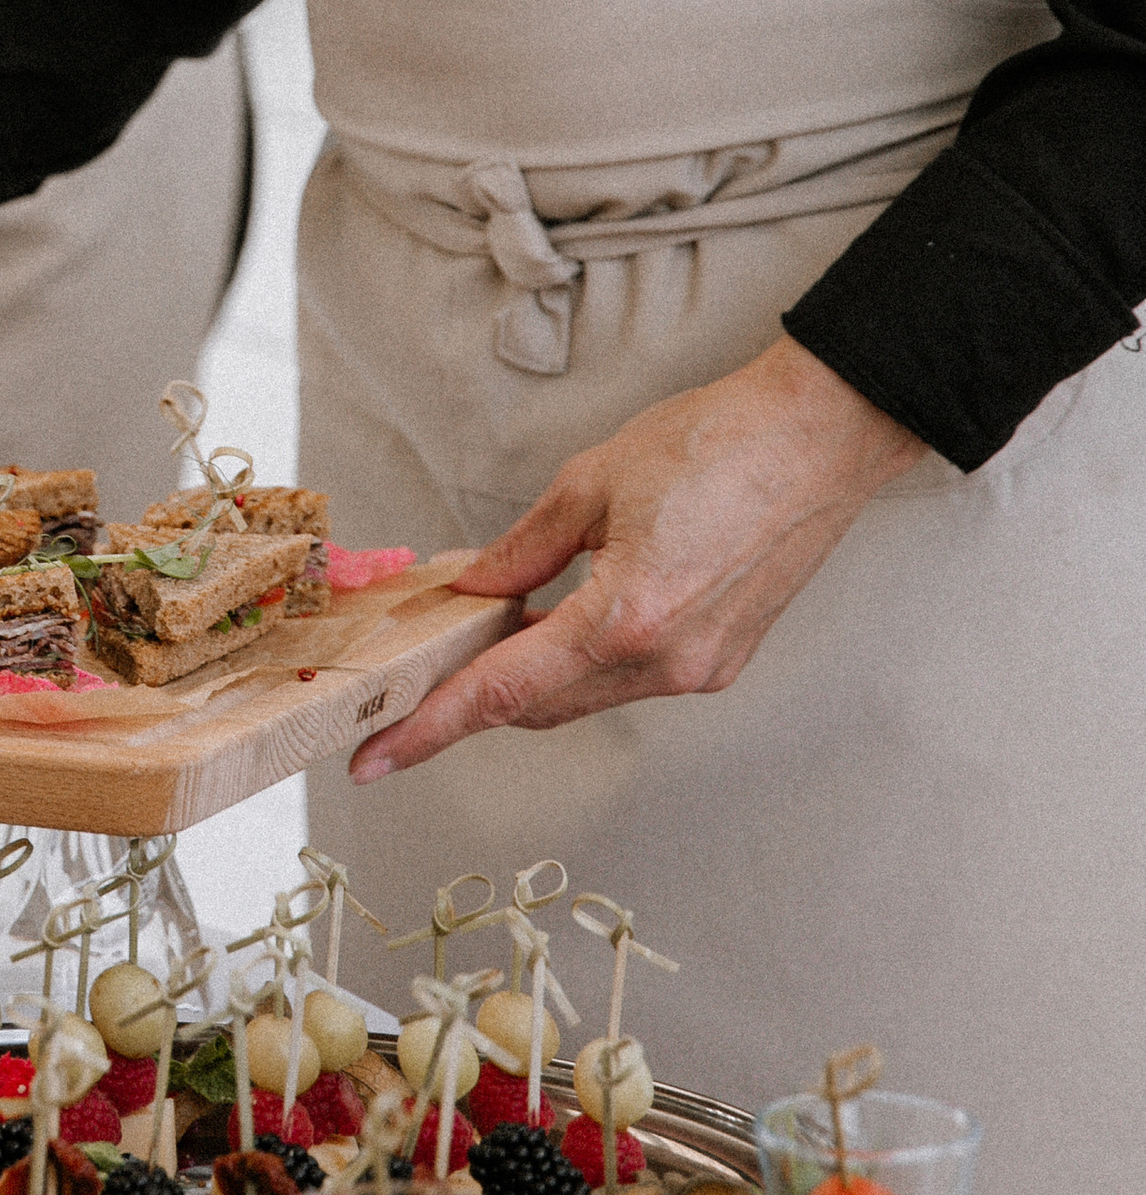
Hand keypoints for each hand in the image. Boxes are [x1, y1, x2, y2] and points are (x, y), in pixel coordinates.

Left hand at [350, 335, 926, 779]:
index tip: (374, 757)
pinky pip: (627, 679)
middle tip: (415, 678)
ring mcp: (700, 669)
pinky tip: (557, 623)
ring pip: (583, 696)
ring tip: (486, 632)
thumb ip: (523, 549)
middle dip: (472, 698)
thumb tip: (475, 590)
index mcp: (626, 619)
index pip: (502, 692)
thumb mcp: (593, 482)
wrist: (820, 437)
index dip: (429, 728)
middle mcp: (666, 663)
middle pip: (539, 706)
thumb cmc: (720, 442)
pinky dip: (581, 660)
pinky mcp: (721, 660)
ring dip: (529, 675)